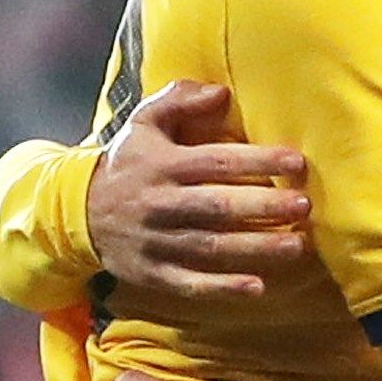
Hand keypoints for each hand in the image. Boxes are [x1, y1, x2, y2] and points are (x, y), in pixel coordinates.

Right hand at [90, 81, 311, 299]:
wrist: (77, 213)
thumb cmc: (128, 163)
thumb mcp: (144, 123)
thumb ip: (179, 100)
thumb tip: (221, 92)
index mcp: (162, 165)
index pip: (216, 162)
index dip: (257, 162)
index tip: (296, 163)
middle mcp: (159, 204)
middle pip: (218, 207)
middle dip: (263, 206)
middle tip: (304, 206)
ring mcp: (155, 242)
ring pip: (210, 247)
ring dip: (256, 249)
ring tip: (297, 246)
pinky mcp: (152, 273)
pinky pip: (190, 284)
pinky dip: (222, 288)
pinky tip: (257, 287)